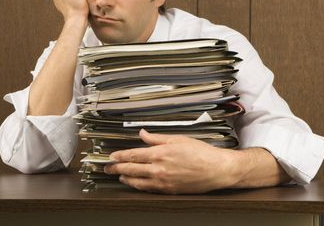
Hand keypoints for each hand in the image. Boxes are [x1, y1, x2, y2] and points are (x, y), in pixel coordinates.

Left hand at [104, 129, 241, 193]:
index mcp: (160, 153)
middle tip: (108, 168)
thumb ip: (156, 137)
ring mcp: (163, 182)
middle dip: (117, 168)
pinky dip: (137, 186)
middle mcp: (159, 169)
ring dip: (125, 178)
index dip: (120, 156)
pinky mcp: (168, 191)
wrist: (216, 169)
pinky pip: (148, 190)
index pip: (133, 155)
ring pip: (137, 182)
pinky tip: (134, 184)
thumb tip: (143, 134)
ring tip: (118, 176)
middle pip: (131, 169)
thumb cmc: (200, 153)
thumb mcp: (177, 139)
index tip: (111, 156)